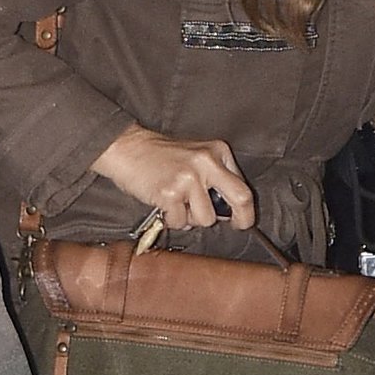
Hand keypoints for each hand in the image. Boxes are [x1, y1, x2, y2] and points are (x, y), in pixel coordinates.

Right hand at [90, 123, 255, 229]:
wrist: (128, 147)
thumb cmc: (161, 157)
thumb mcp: (196, 157)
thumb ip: (215, 178)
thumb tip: (229, 213)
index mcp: (218, 151)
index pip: (243, 186)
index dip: (245, 209)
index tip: (241, 220)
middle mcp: (207, 162)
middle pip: (241, 198)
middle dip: (241, 219)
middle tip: (234, 226)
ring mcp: (189, 177)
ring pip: (207, 219)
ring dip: (192, 220)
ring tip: (178, 205)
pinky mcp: (170, 192)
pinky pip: (181, 222)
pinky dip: (172, 220)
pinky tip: (164, 205)